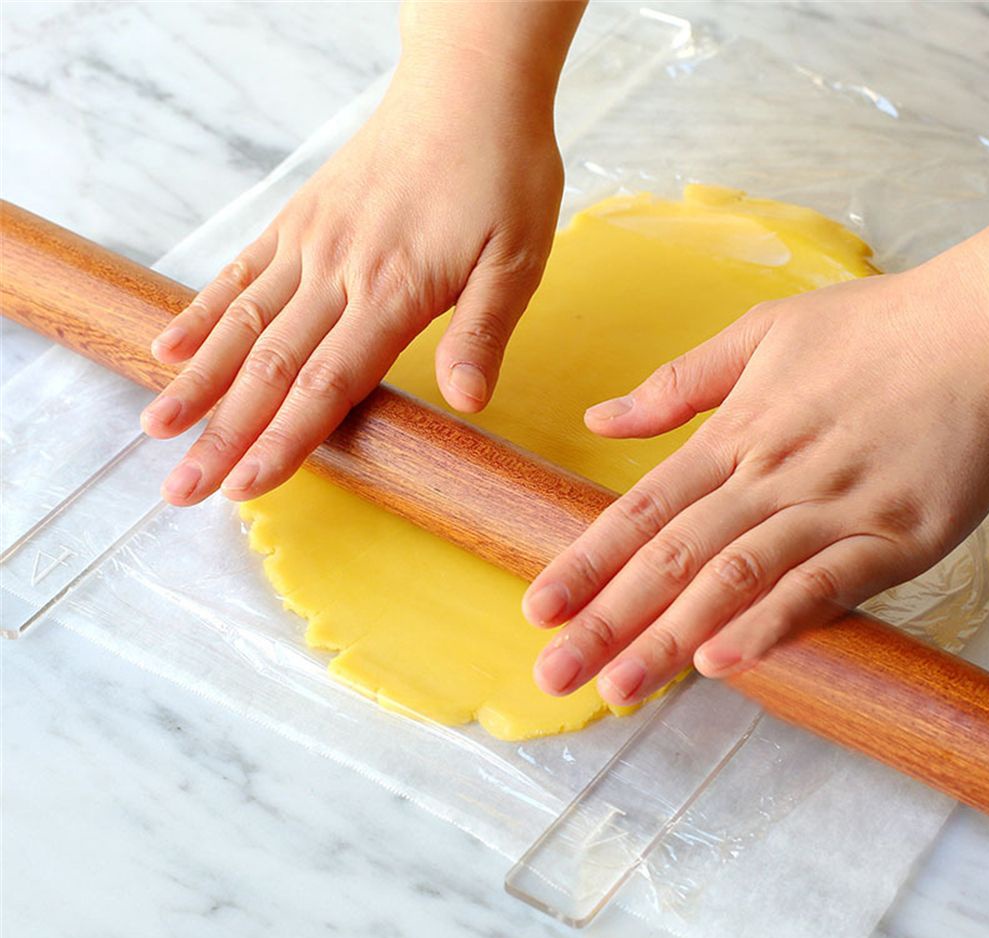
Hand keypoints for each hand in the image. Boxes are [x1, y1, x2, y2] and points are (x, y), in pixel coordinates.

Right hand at [141, 53, 562, 504]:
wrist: (469, 86)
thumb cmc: (502, 175)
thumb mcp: (518, 259)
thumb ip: (482, 332)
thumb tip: (465, 402)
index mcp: (394, 291)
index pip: (327, 384)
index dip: (284, 440)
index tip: (245, 487)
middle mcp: (339, 271)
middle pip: (271, 368)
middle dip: (224, 434)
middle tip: (182, 488)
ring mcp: (311, 243)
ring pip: (242, 324)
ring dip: (198, 384)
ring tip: (157, 431)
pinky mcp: (298, 219)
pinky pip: (241, 273)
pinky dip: (202, 314)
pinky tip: (170, 350)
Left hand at [524, 224, 988, 704]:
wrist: (983, 328)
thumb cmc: (872, 329)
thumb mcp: (760, 335)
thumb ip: (676, 384)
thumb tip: (598, 419)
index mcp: (733, 435)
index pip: (640, 509)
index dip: (585, 562)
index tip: (539, 607)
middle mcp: (770, 477)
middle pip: (672, 556)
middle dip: (608, 620)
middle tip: (555, 671)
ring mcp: (832, 508)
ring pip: (735, 578)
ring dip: (671, 636)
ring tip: (620, 687)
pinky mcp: (894, 536)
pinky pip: (824, 585)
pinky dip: (773, 622)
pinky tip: (726, 660)